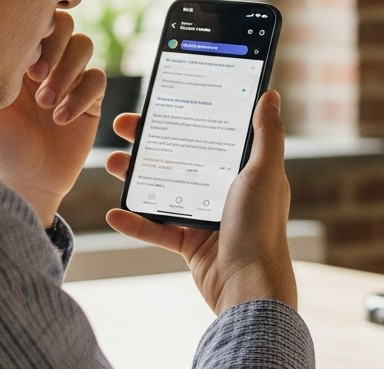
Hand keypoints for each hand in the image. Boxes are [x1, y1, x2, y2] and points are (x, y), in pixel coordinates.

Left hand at [0, 10, 105, 226]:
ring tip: (45, 103)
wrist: (23, 181)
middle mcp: (46, 61)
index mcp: (18, 55)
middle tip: (34, 76)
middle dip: (53, 46)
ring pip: (85, 45)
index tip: (19, 60)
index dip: (34, 28)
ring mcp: (70, 78)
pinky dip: (80, 96)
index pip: (34, 17)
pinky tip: (60, 118)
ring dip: (66, 71)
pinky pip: (97, 80)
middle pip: (65, 23)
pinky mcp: (90, 100)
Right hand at [106, 90, 297, 312]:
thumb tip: (270, 95)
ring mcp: (207, 218)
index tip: (160, 101)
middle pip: (182, 158)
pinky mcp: (192, 245)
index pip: (210, 133)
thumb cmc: (261, 227)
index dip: (185, 116)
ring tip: (112, 163)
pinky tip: (114, 213)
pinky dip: (136, 223)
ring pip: (165, 190)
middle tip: (123, 126)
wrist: (250, 287)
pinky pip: (159, 231)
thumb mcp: (265, 172)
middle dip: (151, 141)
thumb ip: (266, 134)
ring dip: (137, 177)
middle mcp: (226, 190)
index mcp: (244, 170)